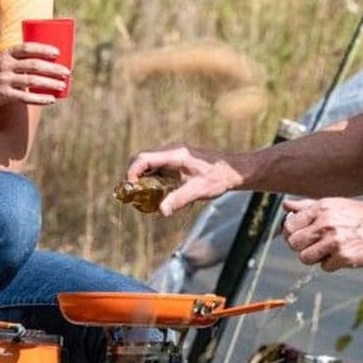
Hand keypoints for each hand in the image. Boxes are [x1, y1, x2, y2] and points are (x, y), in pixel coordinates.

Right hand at [0, 42, 70, 110]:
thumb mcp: (1, 60)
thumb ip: (19, 59)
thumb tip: (46, 60)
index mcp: (5, 54)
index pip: (27, 48)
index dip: (43, 49)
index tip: (58, 53)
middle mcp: (5, 66)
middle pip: (33, 65)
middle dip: (52, 68)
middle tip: (67, 71)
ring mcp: (4, 80)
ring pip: (32, 81)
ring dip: (50, 83)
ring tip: (63, 85)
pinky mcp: (4, 95)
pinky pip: (25, 97)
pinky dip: (40, 99)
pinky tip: (51, 99)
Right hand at [124, 144, 242, 215]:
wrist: (232, 171)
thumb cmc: (218, 178)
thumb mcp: (198, 190)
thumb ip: (179, 199)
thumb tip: (161, 211)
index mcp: (175, 154)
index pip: (144, 158)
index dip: (132, 172)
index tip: (130, 187)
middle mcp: (171, 151)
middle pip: (141, 159)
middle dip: (133, 176)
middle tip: (133, 195)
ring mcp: (173, 155)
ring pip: (147, 162)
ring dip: (141, 177)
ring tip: (143, 196)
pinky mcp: (175, 160)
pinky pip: (156, 166)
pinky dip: (150, 177)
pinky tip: (156, 192)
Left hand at [281, 197, 362, 271]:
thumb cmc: (362, 216)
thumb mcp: (335, 204)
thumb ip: (308, 206)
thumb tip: (285, 204)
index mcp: (322, 208)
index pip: (290, 224)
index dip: (290, 232)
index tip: (299, 235)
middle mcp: (326, 223)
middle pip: (293, 243)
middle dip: (300, 247)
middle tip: (313, 245)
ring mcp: (334, 241)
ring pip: (305, 257)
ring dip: (313, 258)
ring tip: (327, 251)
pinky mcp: (344, 257)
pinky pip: (324, 267)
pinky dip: (331, 264)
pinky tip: (342, 255)